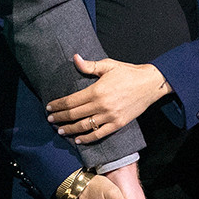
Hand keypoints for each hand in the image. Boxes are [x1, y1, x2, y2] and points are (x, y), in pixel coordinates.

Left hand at [46, 54, 169, 141]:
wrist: (150, 84)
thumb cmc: (127, 72)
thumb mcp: (108, 65)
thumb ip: (89, 65)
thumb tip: (74, 58)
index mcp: (96, 91)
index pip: (71, 101)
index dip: (58, 105)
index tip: (49, 107)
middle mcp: (101, 105)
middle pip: (74, 115)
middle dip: (60, 118)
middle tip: (50, 120)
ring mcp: (110, 117)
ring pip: (84, 126)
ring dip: (70, 130)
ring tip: (60, 131)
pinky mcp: (118, 124)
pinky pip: (99, 134)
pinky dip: (87, 138)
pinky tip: (78, 140)